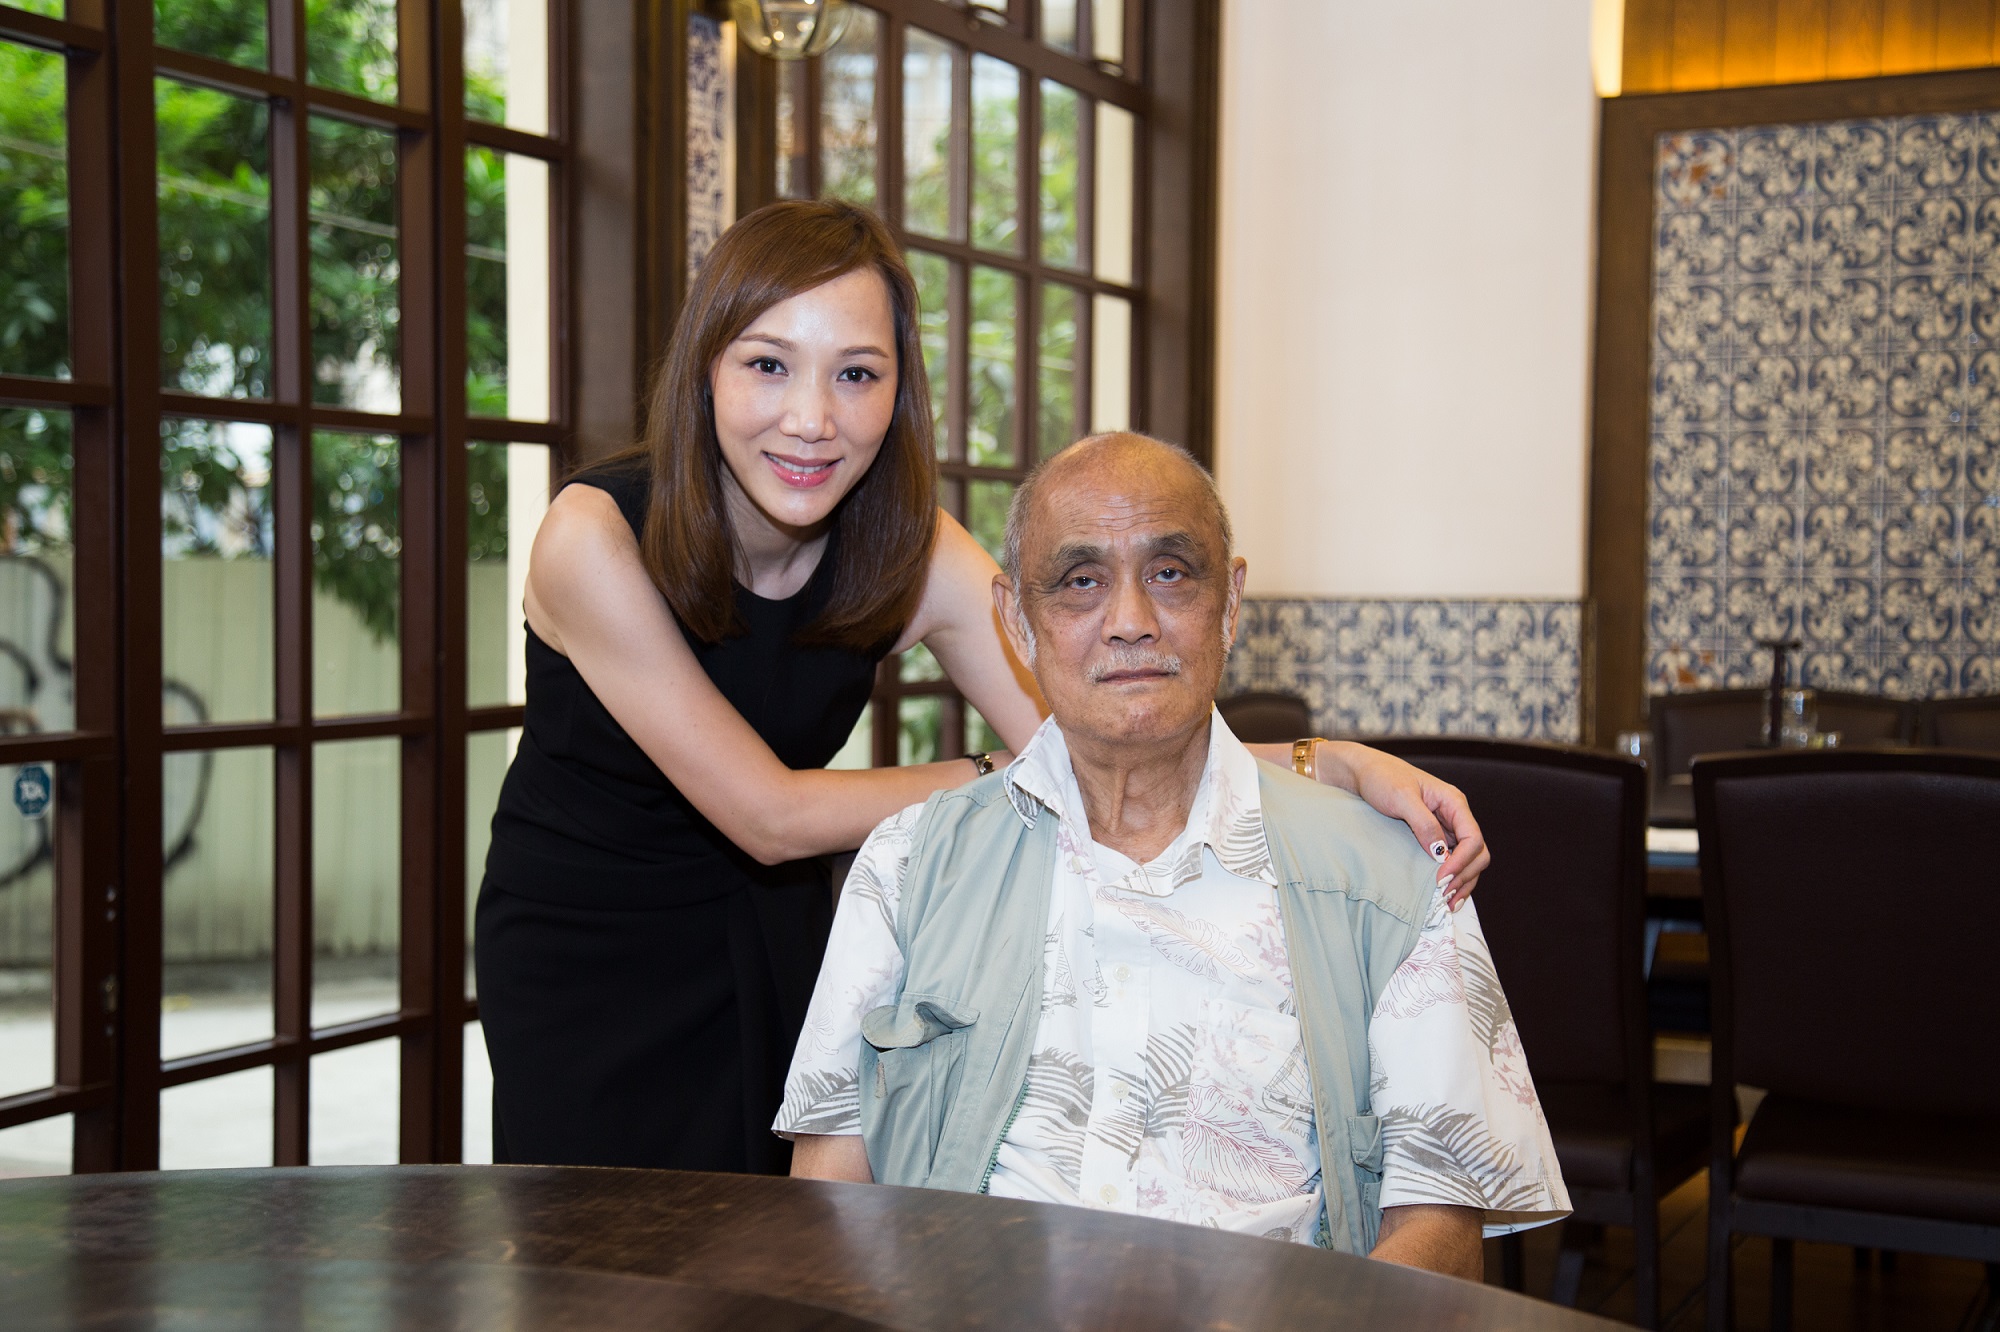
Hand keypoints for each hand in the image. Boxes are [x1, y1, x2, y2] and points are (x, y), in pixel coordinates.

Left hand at [1317, 742, 1487, 908]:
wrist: (1362, 772)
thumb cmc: (1381, 777)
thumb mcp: (1401, 797)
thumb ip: (1423, 824)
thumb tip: (1441, 854)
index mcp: (1453, 802)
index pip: (1473, 838)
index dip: (1462, 862)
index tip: (1442, 879)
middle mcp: (1454, 815)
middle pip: (1477, 853)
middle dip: (1466, 876)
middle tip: (1445, 897)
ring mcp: (1445, 827)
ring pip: (1467, 860)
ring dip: (1462, 882)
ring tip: (1448, 903)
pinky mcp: (1433, 837)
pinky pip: (1451, 860)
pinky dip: (1451, 877)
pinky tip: (1443, 893)